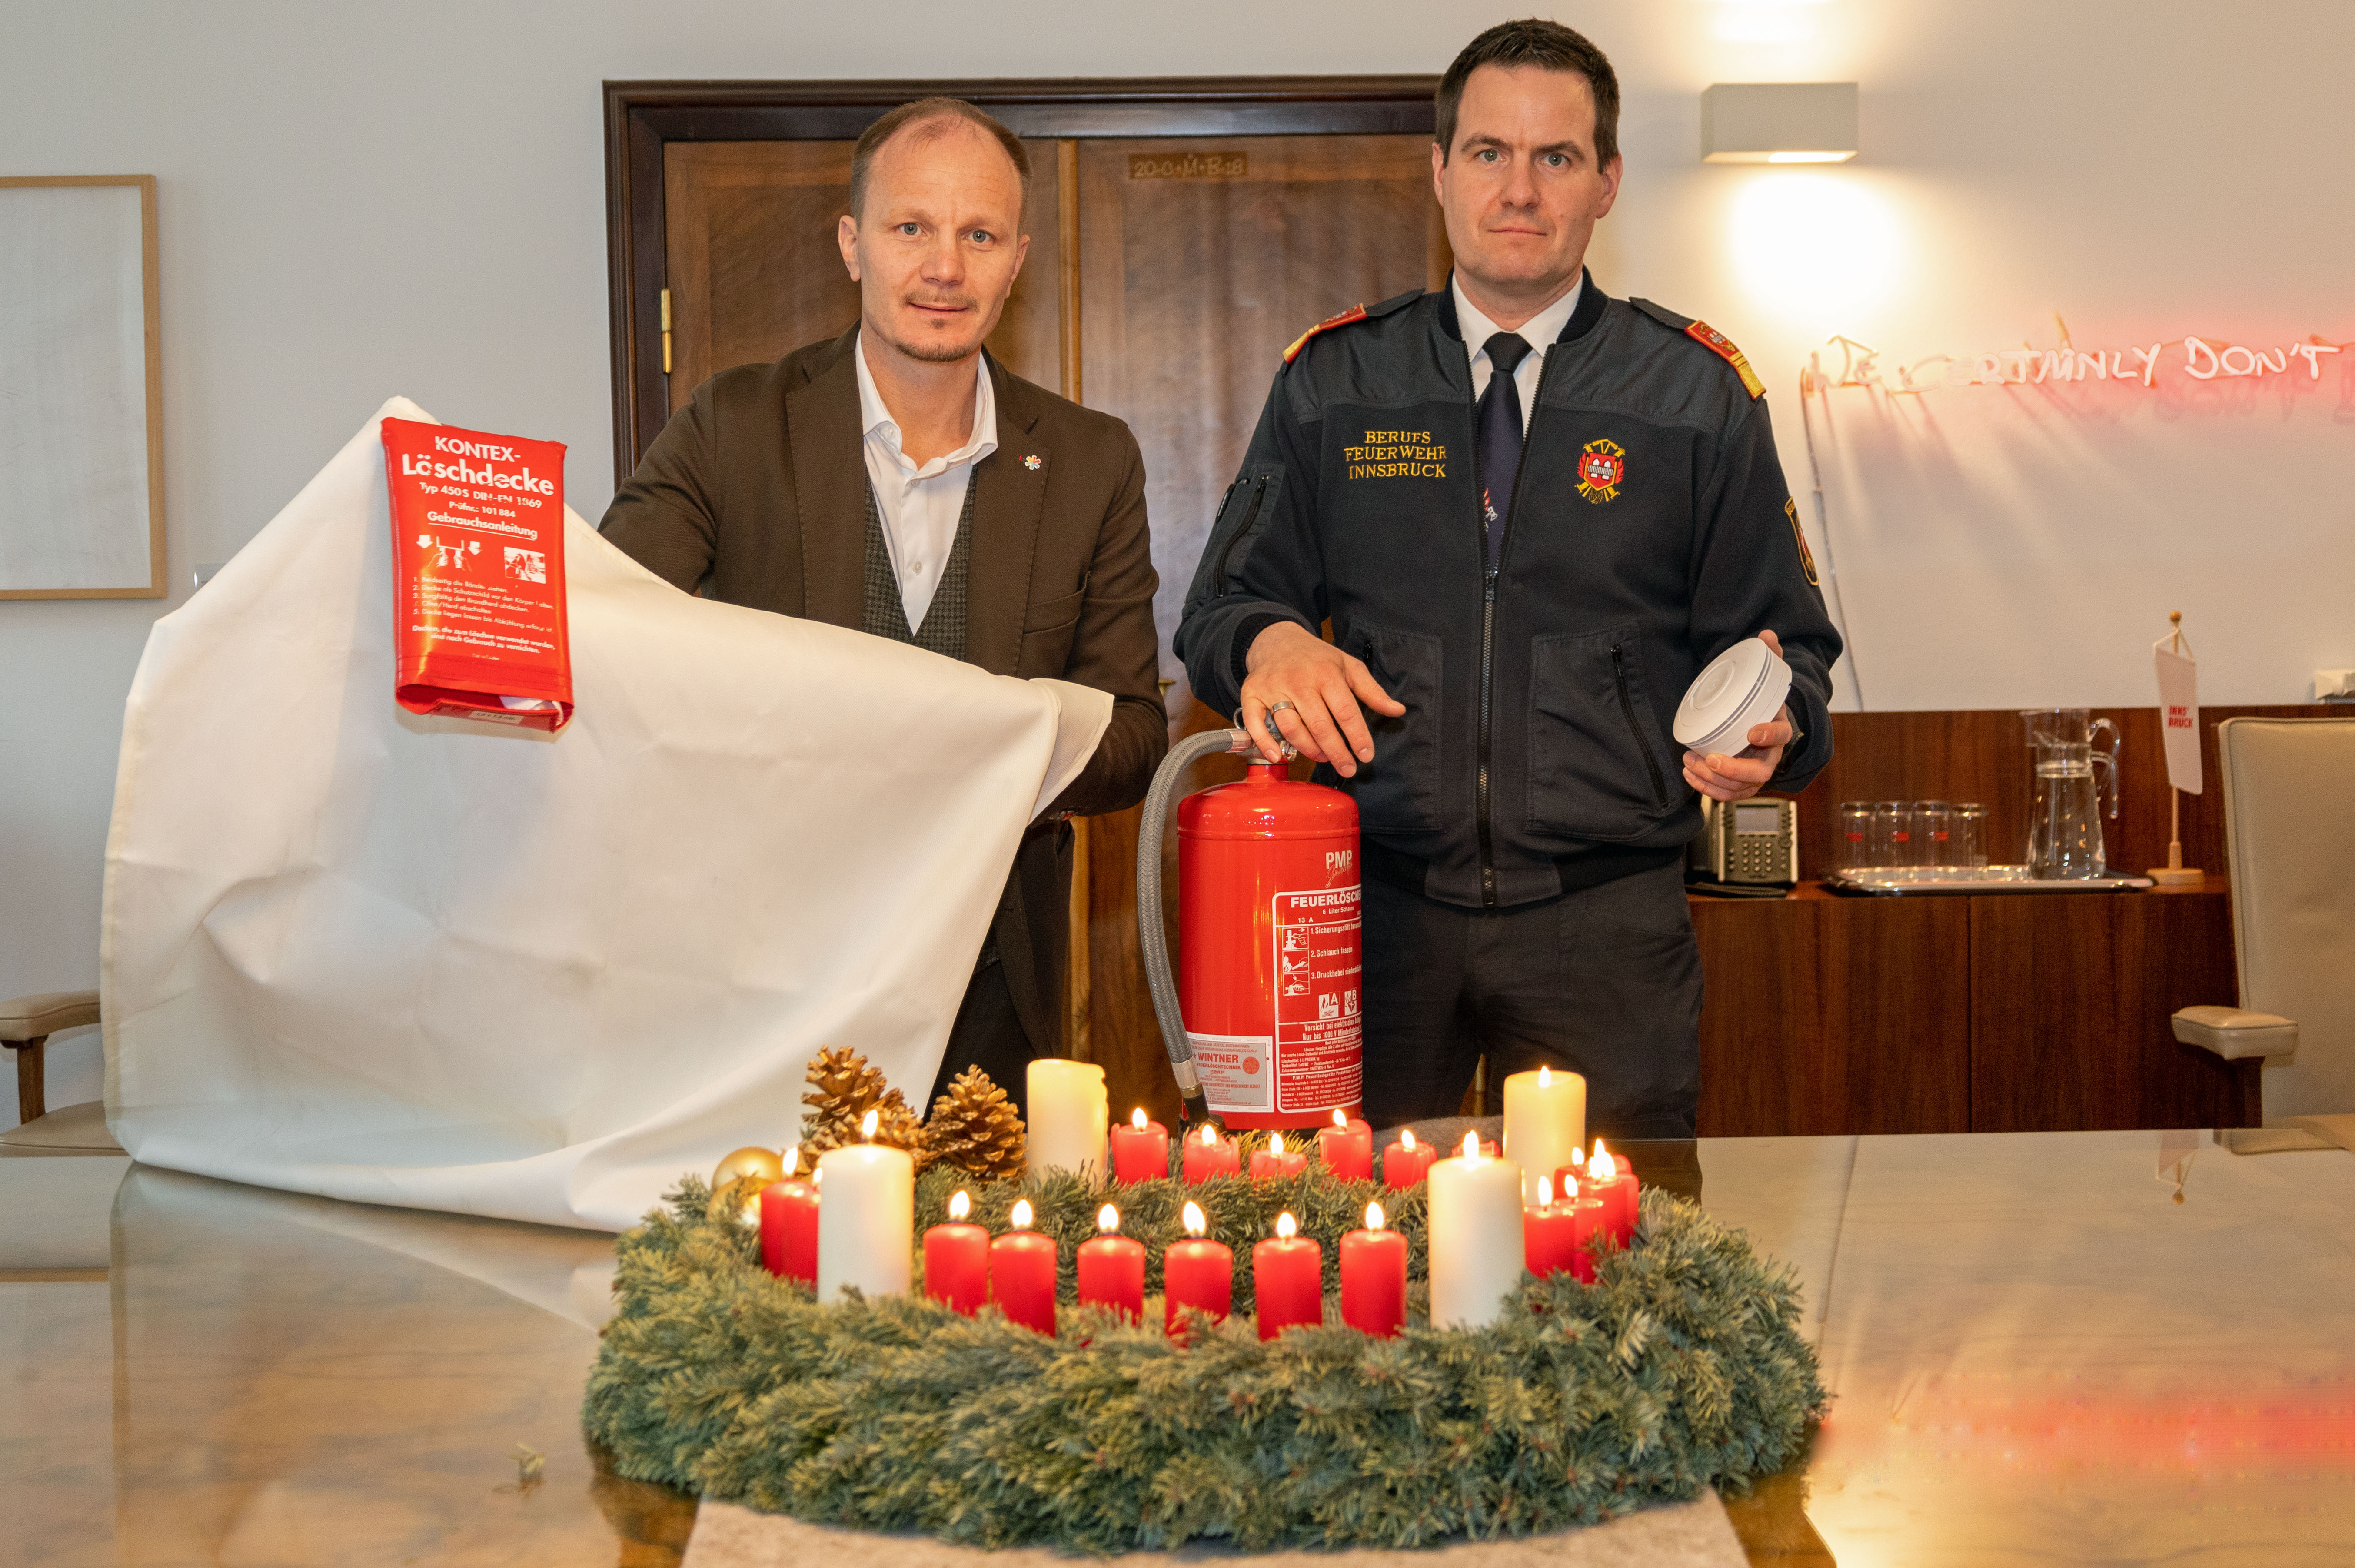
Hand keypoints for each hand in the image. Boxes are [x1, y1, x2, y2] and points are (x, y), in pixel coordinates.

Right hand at [1239, 621, 1405, 776]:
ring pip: (1291, 727)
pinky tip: (1279, 756)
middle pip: (1320, 725)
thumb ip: (1372, 691)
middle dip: (1337, 752)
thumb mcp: (1348, 666)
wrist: (1276, 640)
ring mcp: (1273, 688)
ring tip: (1322, 757)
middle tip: (1348, 769)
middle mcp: (1299, 681)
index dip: (1357, 736)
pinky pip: (1255, 723)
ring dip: (1308, 749)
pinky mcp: (1251, 694)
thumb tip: (1398, 711)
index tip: (1366, 755)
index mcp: (1326, 673)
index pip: (1345, 711)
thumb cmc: (1317, 658)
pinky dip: (1265, 743)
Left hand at [1682, 629, 1792, 801]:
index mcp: (1780, 729)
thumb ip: (1769, 657)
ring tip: (1690, 763)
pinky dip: (1709, 789)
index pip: (1782, 736)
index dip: (1769, 736)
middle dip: (1734, 769)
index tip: (1751, 732)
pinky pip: (1728, 793)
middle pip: (1760, 772)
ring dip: (1714, 779)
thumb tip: (1766, 635)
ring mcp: (1756, 772)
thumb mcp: (1766, 679)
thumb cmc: (1761, 702)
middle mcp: (1771, 755)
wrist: (1758, 721)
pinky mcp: (1741, 783)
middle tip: (1710, 758)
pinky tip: (1690, 776)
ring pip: (1741, 787)